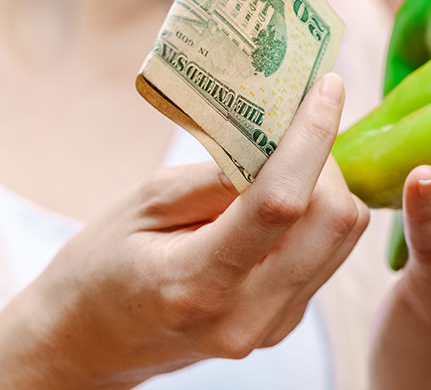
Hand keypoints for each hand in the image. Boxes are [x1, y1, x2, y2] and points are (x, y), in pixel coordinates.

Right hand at [0, 74, 367, 389]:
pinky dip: (317, 214)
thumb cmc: (102, 268)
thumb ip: (218, 176)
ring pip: (342, 237)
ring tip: (285, 162)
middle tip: (296, 127)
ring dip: (327, 185)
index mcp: (196, 284)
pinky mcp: (285, 324)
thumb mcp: (145, 204)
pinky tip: (280, 200)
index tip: (327, 86)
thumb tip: (281, 140)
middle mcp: (246, 316)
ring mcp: (271, 327)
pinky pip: (329, 253)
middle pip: (333, 221)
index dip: (312, 138)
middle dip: (326, 160)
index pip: (280, 204)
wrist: (89, 344)